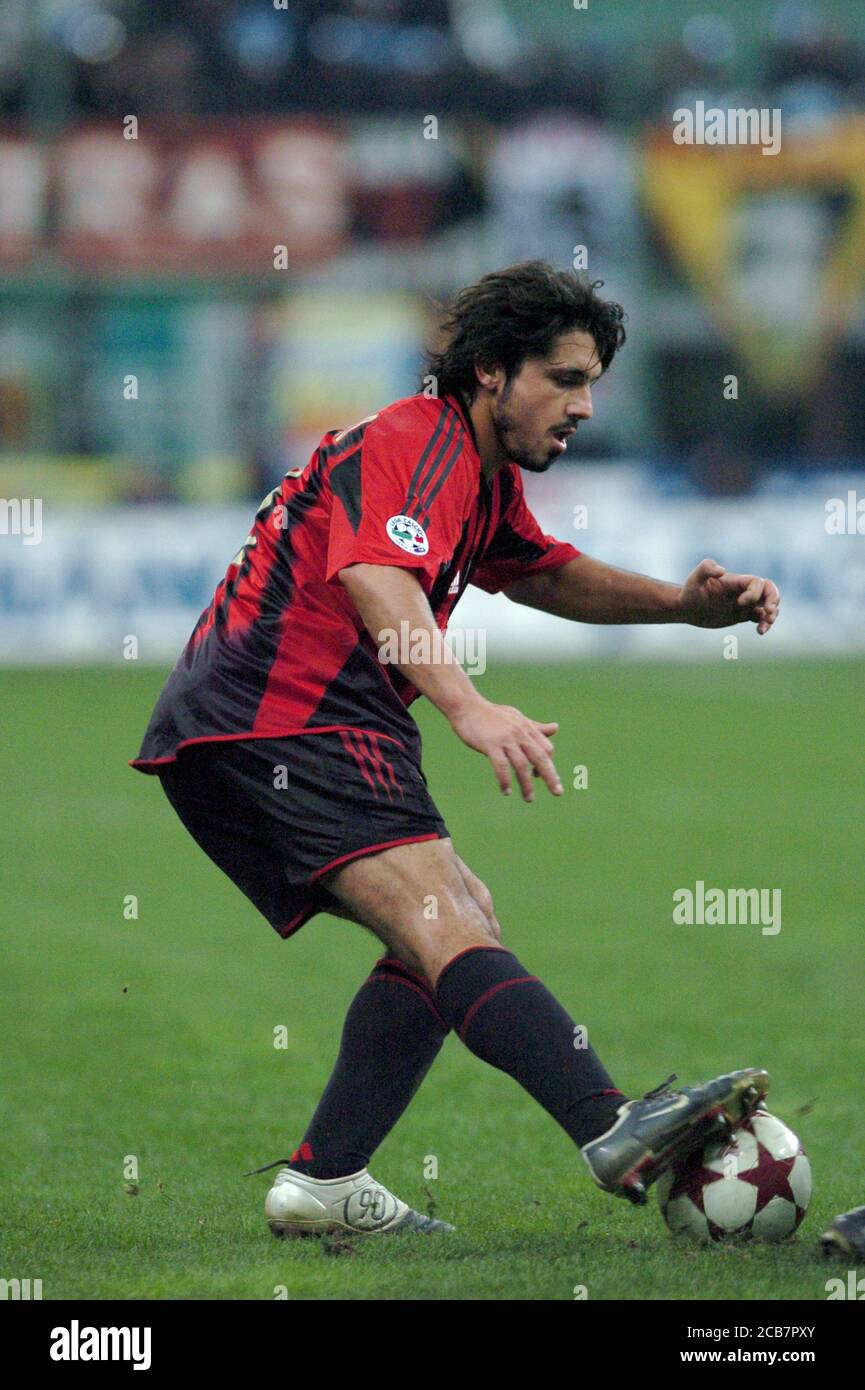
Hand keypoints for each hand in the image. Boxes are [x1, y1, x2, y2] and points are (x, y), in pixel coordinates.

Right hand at [448, 696, 562, 800]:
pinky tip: (506, 791)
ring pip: (522, 765)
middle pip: (540, 757)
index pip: (546, 748)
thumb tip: (555, 728)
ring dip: (526, 784)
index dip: (548, 764)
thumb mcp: (517, 718)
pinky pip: (501, 766)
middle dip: (550, 776)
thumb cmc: (491, 713)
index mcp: (527, 728)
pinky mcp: (490, 745)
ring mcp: (505, 739)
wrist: (466, 706)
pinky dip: (505, 781)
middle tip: (558, 793)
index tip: (542, 777)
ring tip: (529, 798)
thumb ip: (535, 727)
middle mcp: (520, 734)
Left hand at [678, 558, 779, 635]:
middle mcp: (743, 590)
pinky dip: (765, 624)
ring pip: (768, 604)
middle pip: (769, 589)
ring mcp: (744, 603)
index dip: (754, 593)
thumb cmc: (690, 592)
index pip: (757, 582)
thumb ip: (706, 568)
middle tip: (767, 612)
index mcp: (736, 581)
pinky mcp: (742, 614)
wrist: (687, 608)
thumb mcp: (694, 579)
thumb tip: (722, 570)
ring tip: (765, 625)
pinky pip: (760, 617)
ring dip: (772, 614)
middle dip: (773, 600)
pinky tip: (760, 632)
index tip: (740, 603)